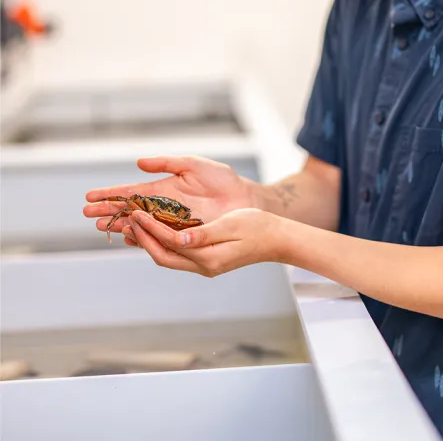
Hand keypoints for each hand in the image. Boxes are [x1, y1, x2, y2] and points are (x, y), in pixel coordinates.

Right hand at [83, 155, 258, 243]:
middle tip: (87, 214)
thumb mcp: (194, 164)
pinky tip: (129, 239)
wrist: (245, 199)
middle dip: (108, 210)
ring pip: (140, 225)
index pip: (132, 191)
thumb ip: (168, 163)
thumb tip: (139, 162)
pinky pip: (159, 238)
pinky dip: (142, 239)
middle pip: (130, 209)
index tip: (90, 195)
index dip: (111, 193)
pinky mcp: (182, 234)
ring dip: (120, 225)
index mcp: (163, 188)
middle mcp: (164, 206)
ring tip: (102, 226)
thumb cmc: (222, 179)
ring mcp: (172, 222)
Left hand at [122, 207, 287, 276]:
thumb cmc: (258, 227)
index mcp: (209, 257)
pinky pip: (177, 254)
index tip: (138, 214)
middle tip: (129, 221)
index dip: (152, 228)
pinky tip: (155, 233)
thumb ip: (205, 234)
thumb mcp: (232, 225)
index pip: (172, 242)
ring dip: (150, 243)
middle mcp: (204, 266)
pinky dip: (163, 243)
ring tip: (134, 227)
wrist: (276, 239)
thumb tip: (180, 239)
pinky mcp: (206, 261)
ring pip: (169, 257)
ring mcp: (205, 266)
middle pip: (164, 256)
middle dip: (144, 239)